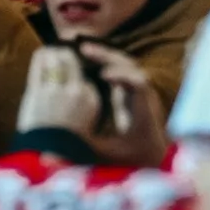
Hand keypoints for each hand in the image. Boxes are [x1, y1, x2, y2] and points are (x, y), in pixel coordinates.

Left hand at [16, 46, 102, 140]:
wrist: (48, 158)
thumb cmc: (65, 142)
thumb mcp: (86, 120)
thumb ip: (84, 99)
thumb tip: (81, 80)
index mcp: (93, 100)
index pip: (87, 73)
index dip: (78, 67)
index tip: (72, 65)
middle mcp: (78, 91)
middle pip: (72, 59)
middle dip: (65, 54)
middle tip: (59, 52)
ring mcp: (57, 90)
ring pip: (56, 57)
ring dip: (51, 53)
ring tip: (49, 52)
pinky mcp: (38, 92)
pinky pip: (40, 64)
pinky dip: (40, 56)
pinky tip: (40, 53)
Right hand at [75, 42, 168, 165]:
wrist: (154, 159)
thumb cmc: (132, 160)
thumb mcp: (108, 157)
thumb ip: (86, 152)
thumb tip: (56, 153)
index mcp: (143, 113)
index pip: (140, 86)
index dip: (124, 76)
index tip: (104, 75)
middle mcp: (145, 99)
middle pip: (133, 68)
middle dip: (110, 57)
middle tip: (84, 49)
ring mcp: (140, 93)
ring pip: (127, 65)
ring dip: (106, 56)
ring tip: (82, 49)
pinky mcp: (133, 92)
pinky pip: (122, 70)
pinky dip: (106, 61)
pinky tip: (86, 56)